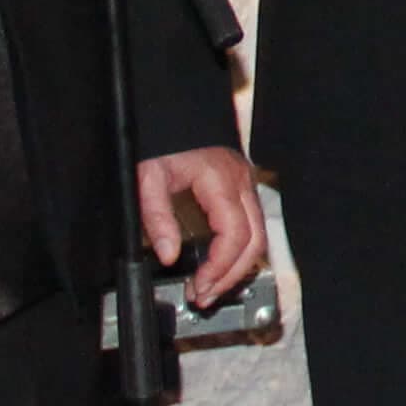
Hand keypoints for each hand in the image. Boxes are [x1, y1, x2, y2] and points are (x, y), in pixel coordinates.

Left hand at [137, 147, 267, 306]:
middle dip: (232, 275)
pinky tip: (219, 263)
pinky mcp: (240, 186)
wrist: (173, 109)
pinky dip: (239, 250)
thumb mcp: (148, 176)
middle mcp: (242, 183)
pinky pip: (250, 224)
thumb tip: (168, 254)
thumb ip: (157, 216)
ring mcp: (245, 183)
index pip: (235, 236)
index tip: (200, 287)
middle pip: (255, 241)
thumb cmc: (162, 137)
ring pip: (258, 235)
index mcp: (222, 181)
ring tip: (210, 286)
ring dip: (237, 265)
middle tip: (205, 296)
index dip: (220, 268)